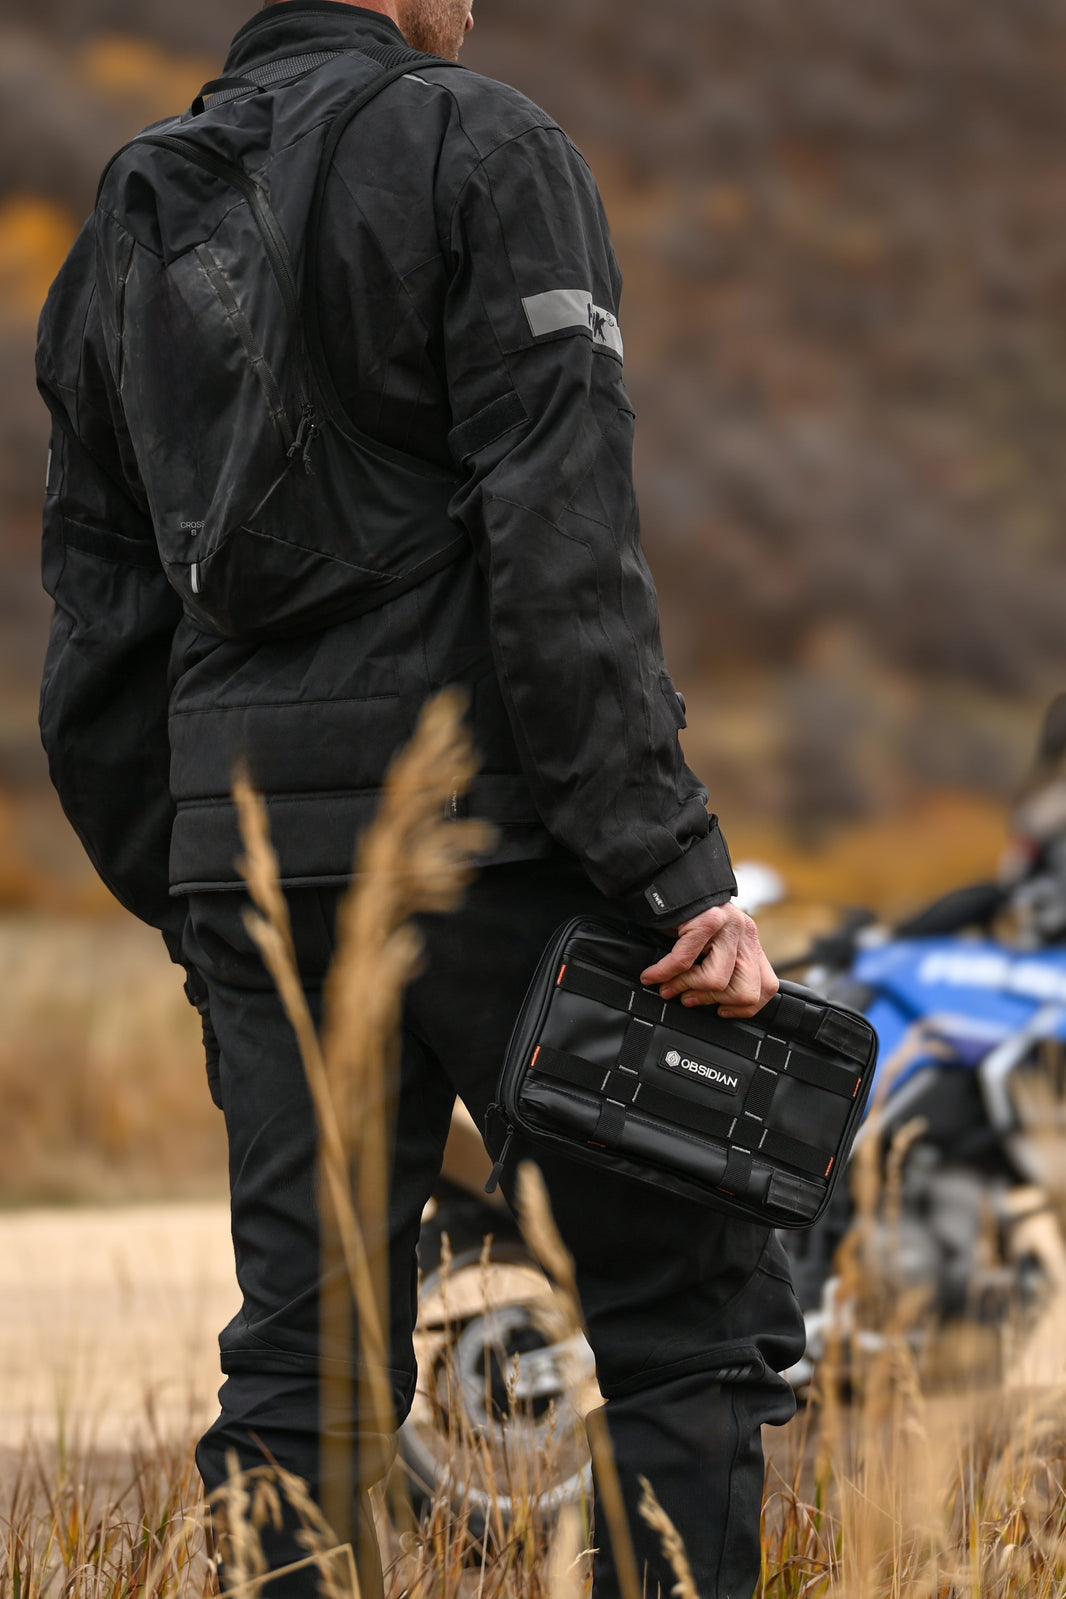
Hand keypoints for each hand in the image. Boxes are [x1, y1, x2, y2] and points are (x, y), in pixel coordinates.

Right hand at [640, 903, 778, 1018]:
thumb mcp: (712, 945)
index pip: (767, 987)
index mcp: (750, 942)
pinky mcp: (706, 920)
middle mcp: (744, 933)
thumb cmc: (684, 916)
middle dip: (713, 1001)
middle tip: (690, 998)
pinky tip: (651, 975)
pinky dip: (663, 973)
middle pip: (746, 991)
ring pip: (717, 981)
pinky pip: (684, 961)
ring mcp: (728, 925)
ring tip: (669, 987)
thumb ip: (722, 967)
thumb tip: (710, 1001)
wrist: (668, 880)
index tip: (722, 1011)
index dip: (745, 1008)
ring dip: (686, 988)